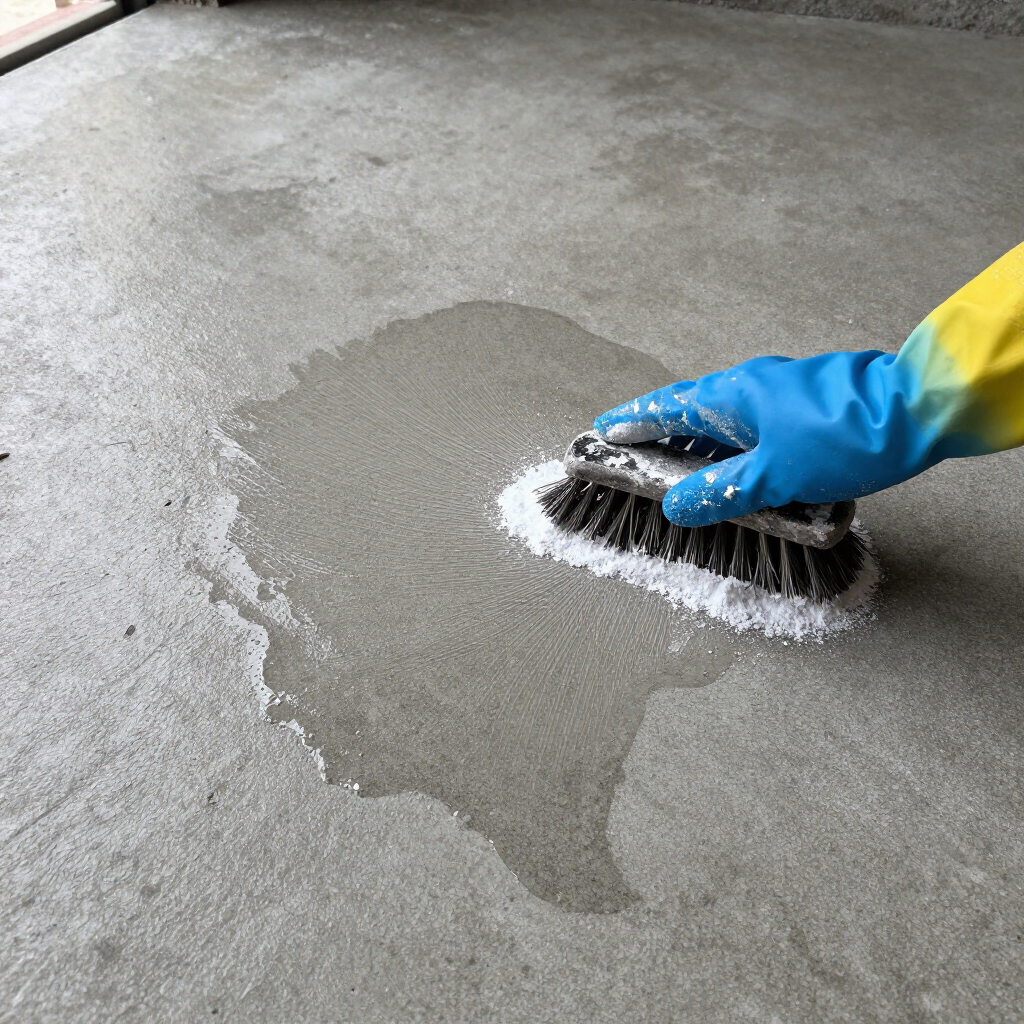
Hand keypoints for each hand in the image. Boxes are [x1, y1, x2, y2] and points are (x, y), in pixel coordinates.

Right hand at [593, 351, 955, 527]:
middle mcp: (752, 386)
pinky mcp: (808, 406)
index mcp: (733, 395)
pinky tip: (741, 471)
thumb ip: (722, 493)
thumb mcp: (775, 476)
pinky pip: (754, 426)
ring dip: (701, 445)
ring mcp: (782, 392)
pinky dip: (735, 448)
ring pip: (725, 420)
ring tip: (684, 474)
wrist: (921, 409)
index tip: (604, 431)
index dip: (633, 422)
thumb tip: (677, 508)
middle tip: (639, 458)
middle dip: (663, 436)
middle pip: (693, 412)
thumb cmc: (846, 437)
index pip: (667, 408)